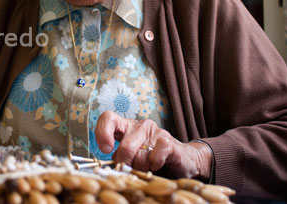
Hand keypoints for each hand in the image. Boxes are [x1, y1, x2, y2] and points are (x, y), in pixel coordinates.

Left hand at [95, 111, 212, 179]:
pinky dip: (154, 165)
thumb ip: (118, 157)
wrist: (183, 160)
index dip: (103, 132)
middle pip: (124, 146)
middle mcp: (139, 125)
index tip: (106, 149)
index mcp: (126, 126)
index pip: (108, 118)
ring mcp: (154, 131)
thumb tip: (109, 164)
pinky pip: (154, 157)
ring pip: (139, 156)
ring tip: (148, 165)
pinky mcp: (167, 141)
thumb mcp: (130, 156)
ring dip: (141, 167)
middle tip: (131, 168)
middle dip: (126, 164)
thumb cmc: (150, 158)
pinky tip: (158, 164)